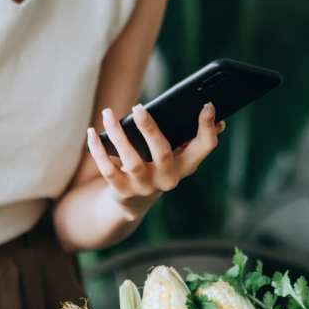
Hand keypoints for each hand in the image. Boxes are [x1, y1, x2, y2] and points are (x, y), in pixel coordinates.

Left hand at [86, 102, 225, 218]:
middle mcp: (168, 179)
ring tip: (108, 114)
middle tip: (138, 107)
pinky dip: (99, 150)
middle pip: (163, 153)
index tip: (206, 105)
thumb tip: (216, 117)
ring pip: (132, 161)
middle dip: (150, 129)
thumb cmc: (158, 168)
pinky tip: (92, 133)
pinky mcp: (122, 191)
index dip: (207, 127)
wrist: (134, 203)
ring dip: (119, 136)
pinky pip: (108, 170)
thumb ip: (192, 138)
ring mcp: (144, 187)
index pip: (204, 147)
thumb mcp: (177, 157)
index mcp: (186, 165)